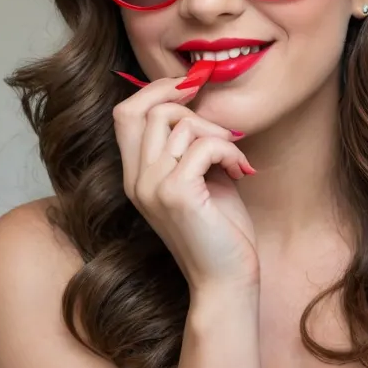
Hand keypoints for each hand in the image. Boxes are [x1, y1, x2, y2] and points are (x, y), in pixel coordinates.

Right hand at [112, 75, 257, 292]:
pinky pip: (203, 145)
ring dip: (220, 135)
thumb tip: (197, 100)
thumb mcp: (200, 177)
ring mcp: (152, 187)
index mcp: (136, 175)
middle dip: (194, 109)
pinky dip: (230, 151)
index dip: (157, 90)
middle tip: (224, 133)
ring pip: (181, 125)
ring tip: (237, 160)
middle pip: (150, 110)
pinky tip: (241, 172)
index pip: (126, 112)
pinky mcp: (176, 195)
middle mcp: (136, 180)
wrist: (226, 279)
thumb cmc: (220, 230)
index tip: (192, 87)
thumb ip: (190, 144)